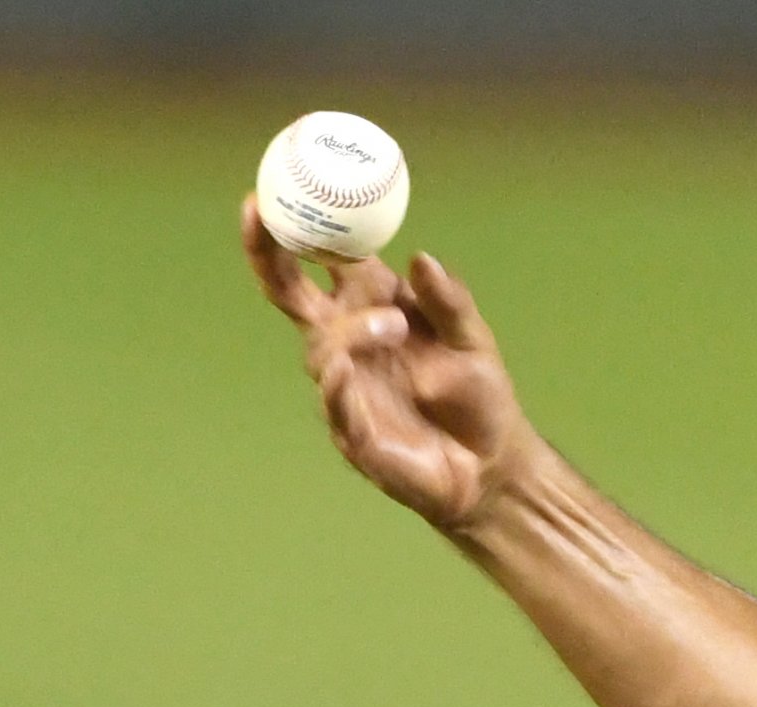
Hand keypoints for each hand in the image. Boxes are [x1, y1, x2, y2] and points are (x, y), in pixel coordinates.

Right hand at [242, 196, 535, 530]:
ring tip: (394, 327)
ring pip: (323, 348)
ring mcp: (346, 386)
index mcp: (373, 308)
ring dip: (352, 331)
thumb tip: (420, 259)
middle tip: (262, 218)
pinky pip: (335, 404)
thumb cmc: (480, 396)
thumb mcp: (473, 339)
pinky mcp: (354, 433)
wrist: (494, 465)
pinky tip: (343, 368)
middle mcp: (349, 342)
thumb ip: (449, 301)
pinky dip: (335, 385)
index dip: (298, 228)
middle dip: (269, 255)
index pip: (323, 262)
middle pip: (289, 294)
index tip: (277, 191)